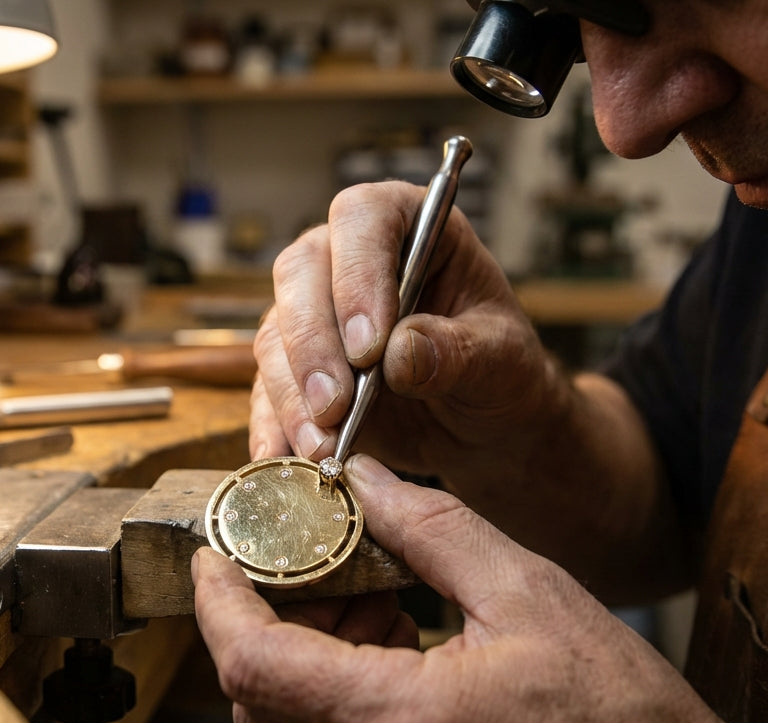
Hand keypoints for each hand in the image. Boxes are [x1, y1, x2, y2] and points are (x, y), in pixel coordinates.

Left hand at [192, 454, 767, 722]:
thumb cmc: (616, 716)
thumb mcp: (526, 593)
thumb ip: (432, 530)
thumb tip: (362, 480)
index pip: (256, 664)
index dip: (217, 604)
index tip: (213, 555)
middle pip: (255, 699)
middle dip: (263, 618)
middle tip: (308, 560)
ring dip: (300, 650)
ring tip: (369, 594)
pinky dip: (332, 683)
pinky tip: (392, 635)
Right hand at [250, 181, 561, 476]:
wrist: (481, 422)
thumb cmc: (498, 369)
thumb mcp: (500, 358)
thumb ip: (457, 351)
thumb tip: (401, 353)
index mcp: (408, 225)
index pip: (362, 219)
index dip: (356, 275)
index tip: (368, 347)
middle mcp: (348, 257)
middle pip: (301, 273)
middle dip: (312, 344)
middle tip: (335, 405)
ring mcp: (315, 310)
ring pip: (275, 333)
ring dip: (292, 394)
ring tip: (321, 446)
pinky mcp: (295, 365)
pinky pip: (267, 387)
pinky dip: (273, 426)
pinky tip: (283, 457)